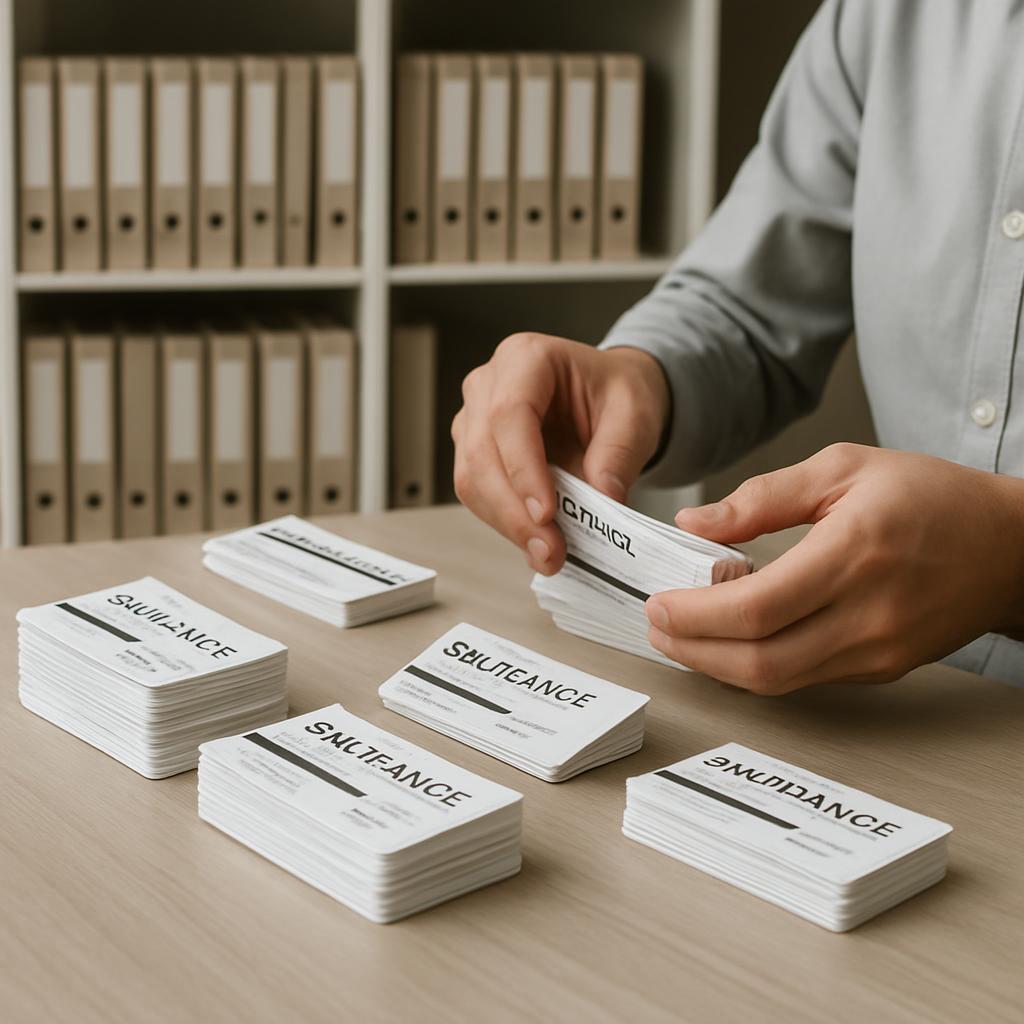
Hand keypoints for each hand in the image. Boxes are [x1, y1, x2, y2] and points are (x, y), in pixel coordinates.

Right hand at [452, 333, 669, 573]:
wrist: (608, 396)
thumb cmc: (616, 393)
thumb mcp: (635, 415)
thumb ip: (618, 456)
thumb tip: (603, 503)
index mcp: (526, 358)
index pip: (509, 414)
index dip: (523, 468)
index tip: (545, 514)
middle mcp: (488, 384)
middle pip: (481, 452)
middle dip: (514, 510)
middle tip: (551, 551)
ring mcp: (474, 418)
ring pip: (471, 478)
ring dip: (506, 523)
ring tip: (548, 555)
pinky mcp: (474, 451)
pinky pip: (477, 493)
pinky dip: (505, 523)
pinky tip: (536, 543)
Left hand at [644, 443, 1023, 693]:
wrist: (1007, 547)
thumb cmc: (932, 498)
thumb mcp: (843, 468)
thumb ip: (762, 497)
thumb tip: (696, 523)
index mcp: (854, 554)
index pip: (756, 608)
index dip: (694, 615)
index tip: (657, 603)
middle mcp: (867, 616)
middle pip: (759, 662)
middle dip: (693, 650)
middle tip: (656, 627)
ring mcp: (876, 651)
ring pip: (778, 681)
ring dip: (718, 664)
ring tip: (683, 634)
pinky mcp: (879, 669)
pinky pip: (802, 678)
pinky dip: (756, 663)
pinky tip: (732, 637)